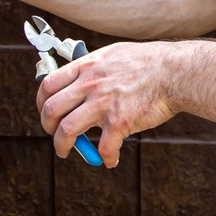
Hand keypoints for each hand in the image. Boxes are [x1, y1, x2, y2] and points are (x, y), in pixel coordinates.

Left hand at [36, 41, 179, 166]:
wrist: (174, 72)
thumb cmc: (148, 63)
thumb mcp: (112, 55)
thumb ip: (93, 69)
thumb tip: (80, 83)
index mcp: (86, 67)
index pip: (48, 85)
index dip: (41, 103)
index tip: (46, 112)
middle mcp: (90, 84)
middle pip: (51, 110)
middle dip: (47, 127)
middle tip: (54, 135)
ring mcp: (103, 103)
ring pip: (67, 130)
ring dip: (62, 146)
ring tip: (65, 152)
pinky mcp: (119, 121)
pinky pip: (103, 147)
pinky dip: (105, 157)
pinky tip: (110, 159)